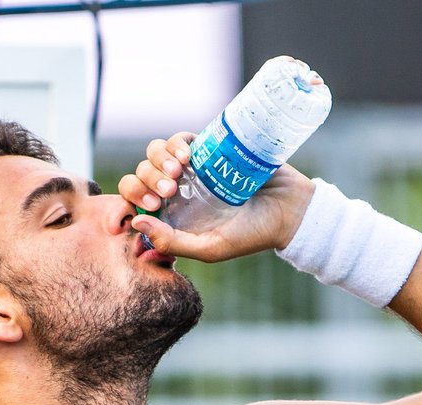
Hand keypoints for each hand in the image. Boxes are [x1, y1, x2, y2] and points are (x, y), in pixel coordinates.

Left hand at [118, 133, 314, 263]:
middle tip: (169, 191)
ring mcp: (191, 169)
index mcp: (172, 218)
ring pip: (155, 153)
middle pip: (141, 174)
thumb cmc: (251, 235)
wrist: (288, 209)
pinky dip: (176, 145)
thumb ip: (173, 242)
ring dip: (158, 160)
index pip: (135, 202)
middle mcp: (177, 192)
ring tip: (179, 172)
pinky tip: (187, 157)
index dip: (132, 199)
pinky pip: (179, 139)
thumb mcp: (211, 248)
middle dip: (146, 180)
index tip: (150, 205)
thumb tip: (137, 224)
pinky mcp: (208, 148)